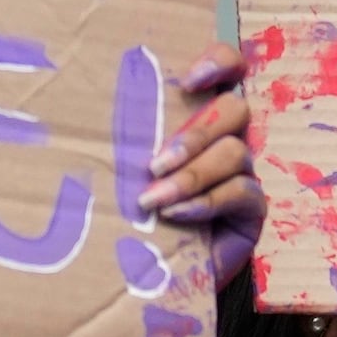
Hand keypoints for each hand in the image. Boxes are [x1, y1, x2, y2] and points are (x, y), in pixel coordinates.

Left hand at [141, 54, 261, 275]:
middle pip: (235, 109)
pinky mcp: (253, 211)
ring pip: (234, 152)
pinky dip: (205, 201)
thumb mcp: (125, 167)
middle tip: (156, 162)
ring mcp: (243, 175)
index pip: (230, 69)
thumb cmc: (131, 214)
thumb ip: (126, 136)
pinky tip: (176, 214)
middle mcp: (226, 140)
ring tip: (153, 199)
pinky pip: (242, 191)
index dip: (220, 63)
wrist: (148, 274)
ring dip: (192, 174)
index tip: (189, 81)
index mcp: (197, 117)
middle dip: (196, 133)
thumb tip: (83, 103)